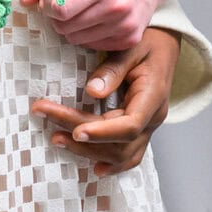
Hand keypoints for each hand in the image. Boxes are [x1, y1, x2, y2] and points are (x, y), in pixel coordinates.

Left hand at [18, 0, 160, 50]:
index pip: (61, 8)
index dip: (47, 4)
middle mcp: (117, 6)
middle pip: (65, 26)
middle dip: (57, 16)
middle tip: (64, 4)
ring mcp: (125, 26)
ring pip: (76, 39)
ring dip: (70, 27)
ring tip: (80, 10)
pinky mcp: (130, 40)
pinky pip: (91, 46)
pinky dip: (86, 35)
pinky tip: (94, 19)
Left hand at [30, 27, 181, 176]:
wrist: (165, 46)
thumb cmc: (148, 42)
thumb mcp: (131, 47)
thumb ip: (113, 69)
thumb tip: (91, 91)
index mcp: (153, 97)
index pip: (130, 125)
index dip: (102, 133)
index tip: (75, 131)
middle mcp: (153, 118)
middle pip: (119, 142)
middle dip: (82, 137)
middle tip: (46, 116)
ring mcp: (148, 127)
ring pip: (122, 154)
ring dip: (89, 151)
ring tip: (56, 138)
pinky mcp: (139, 129)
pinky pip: (128, 153)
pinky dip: (112, 163)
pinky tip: (94, 168)